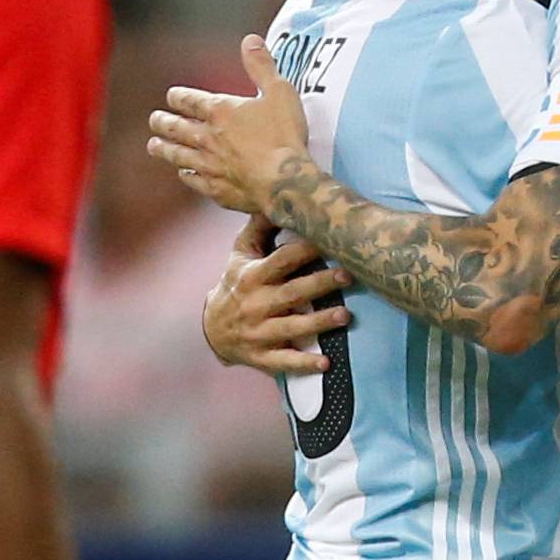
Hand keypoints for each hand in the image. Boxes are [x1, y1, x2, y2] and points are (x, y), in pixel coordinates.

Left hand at [147, 34, 310, 214]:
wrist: (284, 181)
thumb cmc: (283, 135)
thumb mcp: (279, 91)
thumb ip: (261, 66)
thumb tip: (250, 40)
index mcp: (220, 111)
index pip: (190, 100)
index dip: (178, 96)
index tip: (171, 96)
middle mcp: (207, 138)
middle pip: (177, 128)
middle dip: (163, 122)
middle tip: (154, 120)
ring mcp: (209, 165)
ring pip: (178, 155)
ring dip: (165, 149)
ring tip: (153, 146)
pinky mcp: (216, 189)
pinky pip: (195, 181)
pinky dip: (186, 176)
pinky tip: (184, 174)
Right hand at [202, 215, 349, 374]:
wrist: (212, 327)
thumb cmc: (235, 283)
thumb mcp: (241, 254)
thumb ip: (260, 228)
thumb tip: (275, 196)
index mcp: (252, 277)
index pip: (281, 261)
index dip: (304, 250)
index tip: (328, 241)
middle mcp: (255, 304)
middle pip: (291, 293)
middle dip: (319, 284)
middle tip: (347, 275)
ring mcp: (258, 332)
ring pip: (291, 326)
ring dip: (318, 322)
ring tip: (345, 316)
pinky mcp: (261, 356)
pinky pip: (284, 361)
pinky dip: (304, 363)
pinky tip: (325, 363)